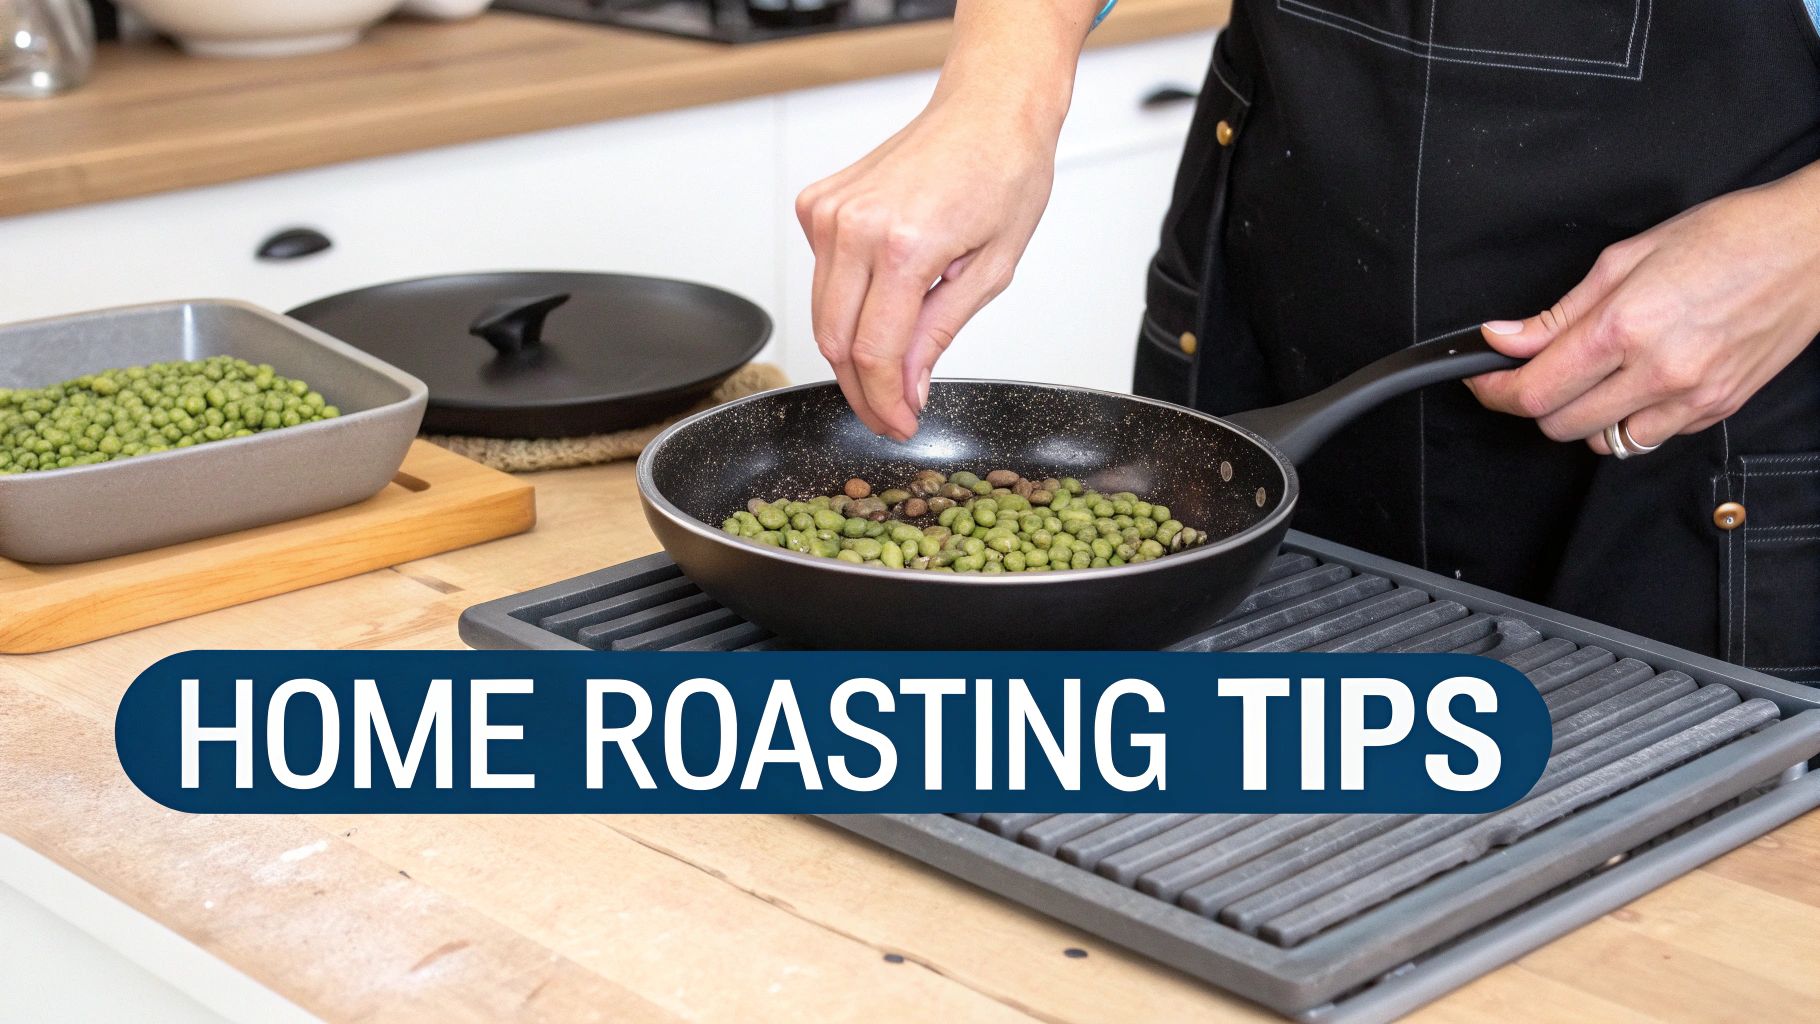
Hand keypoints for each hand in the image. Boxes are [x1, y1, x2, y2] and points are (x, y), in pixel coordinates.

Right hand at [795, 1, 1096, 440]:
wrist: (988, 111)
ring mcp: (828, 212)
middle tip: (890, 414)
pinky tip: (881, 301)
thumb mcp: (990, 271)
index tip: (899, 425)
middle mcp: (854, 226)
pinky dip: (845, 302)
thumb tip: (907, 388)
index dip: (883, 402)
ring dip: (850, 352)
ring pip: (821, 314)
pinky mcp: (817, 204)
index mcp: (903, 245)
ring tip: (889, 371)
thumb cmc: (1003, 172)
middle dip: (862, 389)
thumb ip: (939, 335)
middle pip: (835, 341)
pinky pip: (821, 276)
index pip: (873, 352)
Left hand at [1468, 164, 1819, 452]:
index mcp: (1627, 327)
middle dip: (1533, 403)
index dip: (1494, 391)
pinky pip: (1650, 437)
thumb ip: (1558, 312)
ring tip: (1591, 377)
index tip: (1482, 380)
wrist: (1811, 247)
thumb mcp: (1626, 258)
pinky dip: (1628, 419)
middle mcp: (1659, 371)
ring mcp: (1691, 397)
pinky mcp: (1716, 410)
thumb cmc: (1726, 237)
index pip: (1535, 390)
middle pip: (1559, 424)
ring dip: (1581, 417)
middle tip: (1531, 373)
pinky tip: (1635, 383)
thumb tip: (1503, 339)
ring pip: (1603, 442)